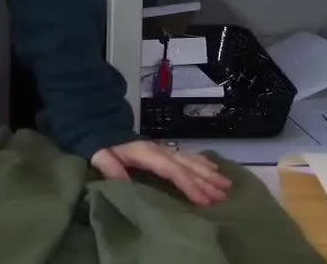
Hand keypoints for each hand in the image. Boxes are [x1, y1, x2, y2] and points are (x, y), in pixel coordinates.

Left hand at [91, 140, 231, 204]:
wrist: (99, 127)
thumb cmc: (101, 145)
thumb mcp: (101, 156)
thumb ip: (111, 168)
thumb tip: (125, 183)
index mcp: (147, 153)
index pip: (173, 171)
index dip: (189, 185)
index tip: (204, 200)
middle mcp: (160, 150)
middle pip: (187, 166)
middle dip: (207, 181)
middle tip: (224, 196)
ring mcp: (163, 149)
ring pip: (191, 160)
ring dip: (209, 173)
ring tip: (227, 185)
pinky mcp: (162, 150)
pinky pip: (187, 156)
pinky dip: (202, 163)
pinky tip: (213, 168)